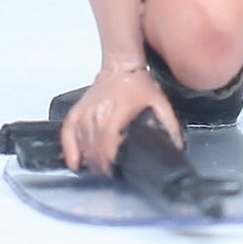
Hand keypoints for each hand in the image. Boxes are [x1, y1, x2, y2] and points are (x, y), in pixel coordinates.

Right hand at [60, 64, 182, 176]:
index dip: (110, 160)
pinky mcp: (76, 111)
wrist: (121, 68)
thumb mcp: (160, 103)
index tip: (116, 172)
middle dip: (102, 166)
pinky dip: (70, 150)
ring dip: (90, 160)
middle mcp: (98, 111)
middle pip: (95, 147)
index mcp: (118, 109)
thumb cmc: (139, 85)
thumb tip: (175, 147)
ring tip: (100, 170)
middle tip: (111, 175)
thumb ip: (169, 126)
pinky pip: (67, 134)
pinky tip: (75, 162)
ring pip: (83, 143)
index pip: (108, 141)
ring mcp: (85, 111)